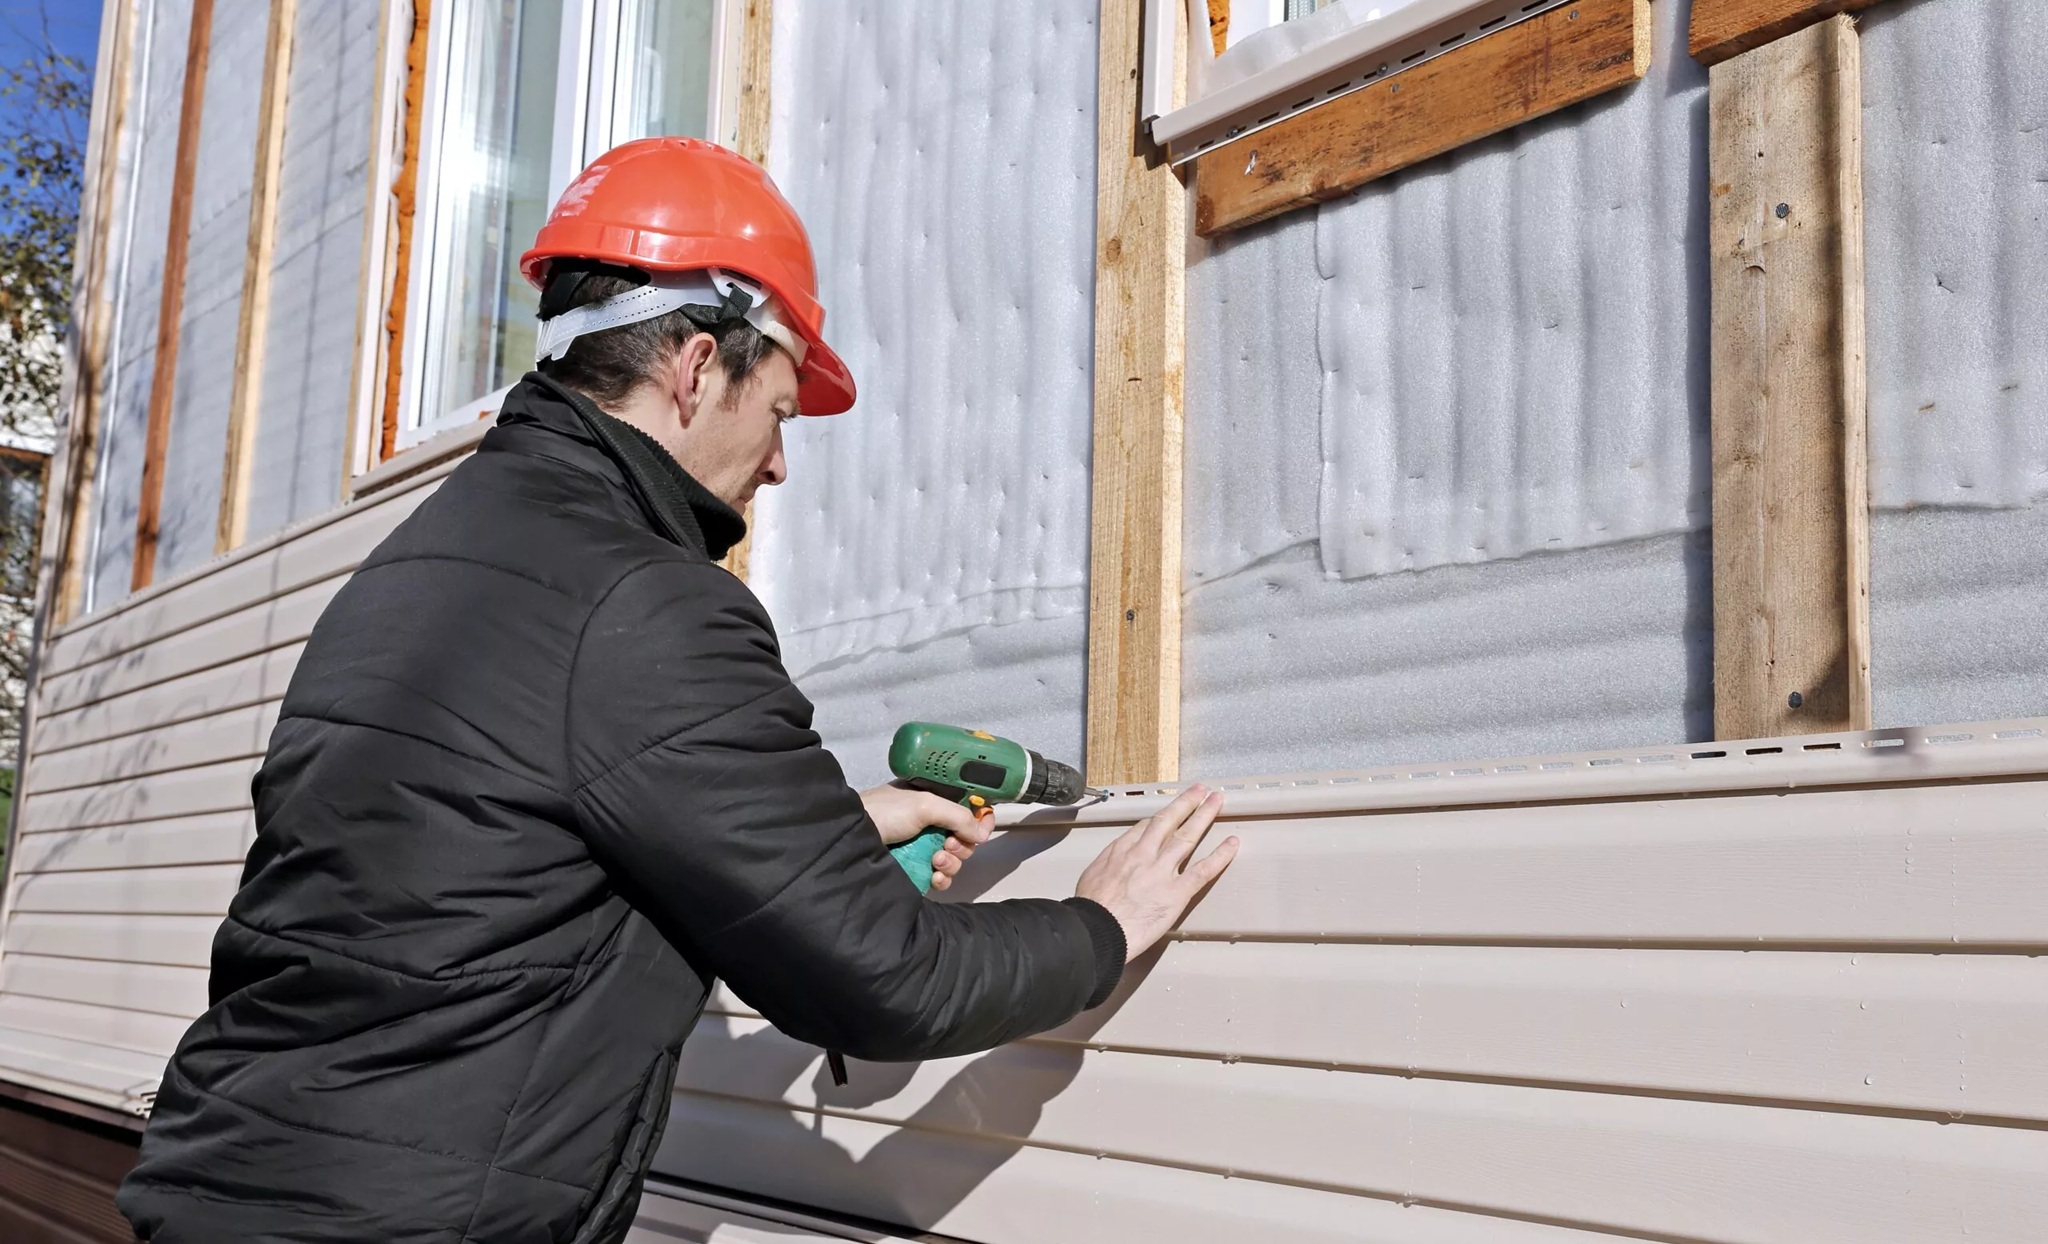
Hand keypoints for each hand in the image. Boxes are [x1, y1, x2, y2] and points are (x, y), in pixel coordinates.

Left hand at [859, 783, 992, 892]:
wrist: (852, 836)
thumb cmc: (885, 812)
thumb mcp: (924, 805)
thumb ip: (958, 816)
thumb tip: (982, 834)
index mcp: (936, 801)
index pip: (969, 810)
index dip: (980, 821)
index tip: (980, 832)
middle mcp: (932, 823)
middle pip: (965, 839)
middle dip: (961, 845)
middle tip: (946, 845)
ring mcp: (923, 847)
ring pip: (954, 860)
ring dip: (951, 863)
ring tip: (935, 861)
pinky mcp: (916, 868)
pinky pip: (940, 877)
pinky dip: (942, 879)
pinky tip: (933, 878)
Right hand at [1074, 785, 1236, 960]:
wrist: (1097, 929)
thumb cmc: (1091, 909)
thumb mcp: (1091, 875)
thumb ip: (1108, 864)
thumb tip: (1114, 865)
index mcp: (1122, 850)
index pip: (1146, 826)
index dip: (1162, 817)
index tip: (1170, 812)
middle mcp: (1144, 854)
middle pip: (1169, 821)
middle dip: (1186, 803)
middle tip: (1200, 791)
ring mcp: (1162, 871)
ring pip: (1188, 836)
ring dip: (1204, 816)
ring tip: (1216, 802)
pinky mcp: (1177, 892)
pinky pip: (1203, 870)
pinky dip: (1220, 855)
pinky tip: (1231, 844)